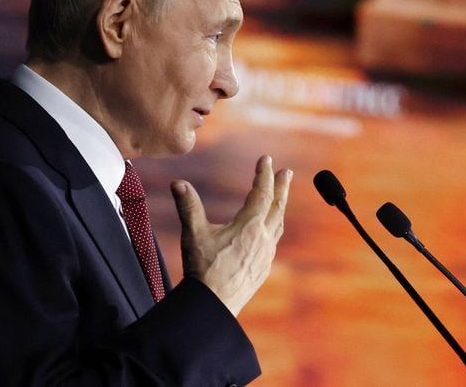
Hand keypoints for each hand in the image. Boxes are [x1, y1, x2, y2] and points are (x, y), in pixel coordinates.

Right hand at [171, 155, 291, 315]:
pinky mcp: (263, 269)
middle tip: (287, 172)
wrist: (213, 306)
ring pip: (277, 225)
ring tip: (280, 197)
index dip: (263, 174)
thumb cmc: (203, 270)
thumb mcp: (193, 234)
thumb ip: (188, 206)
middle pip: (277, 207)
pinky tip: (269, 230)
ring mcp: (266, 255)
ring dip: (280, 207)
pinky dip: (274, 227)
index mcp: (249, 226)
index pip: (261, 193)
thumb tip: (178, 183)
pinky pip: (274, 241)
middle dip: (281, 187)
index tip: (265, 159)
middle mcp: (263, 239)